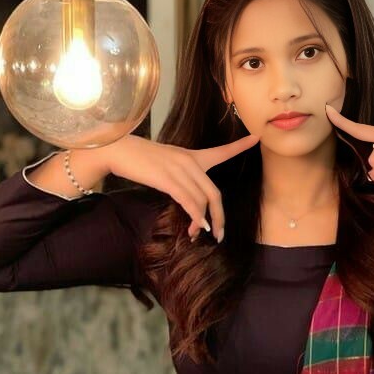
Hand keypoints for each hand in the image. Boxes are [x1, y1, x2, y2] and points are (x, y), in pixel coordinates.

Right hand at [105, 132, 260, 241]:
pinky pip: (190, 202)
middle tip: (220, 235)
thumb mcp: (165, 165)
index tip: (256, 138)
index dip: (239, 146)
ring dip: (204, 222)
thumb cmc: (138, 160)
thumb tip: (189, 201)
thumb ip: (180, 178)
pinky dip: (196, 217)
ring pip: (203, 201)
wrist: (117, 150)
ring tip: (200, 235)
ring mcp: (180, 170)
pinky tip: (197, 227)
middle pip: (214, 193)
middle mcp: (190, 162)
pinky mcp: (169, 180)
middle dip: (220, 216)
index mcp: (191, 156)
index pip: (220, 151)